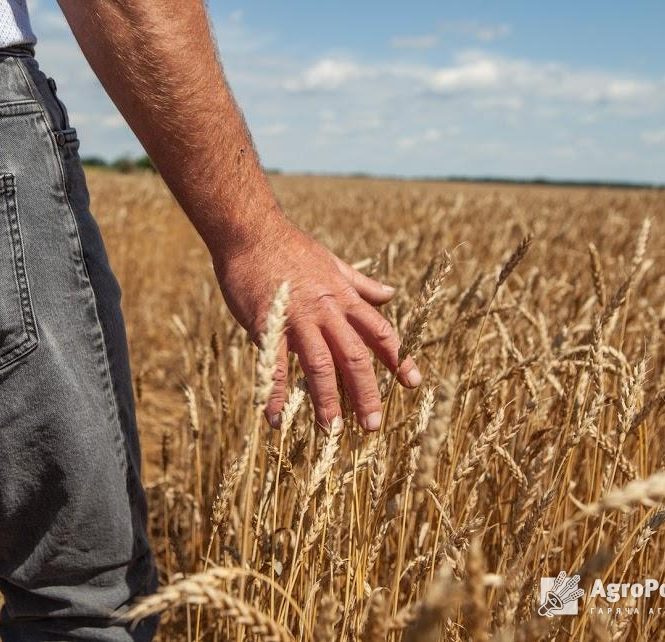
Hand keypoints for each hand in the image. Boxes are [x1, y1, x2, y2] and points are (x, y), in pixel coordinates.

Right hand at [213, 215, 422, 431]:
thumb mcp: (333, 263)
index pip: (379, 332)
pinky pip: (274, 365)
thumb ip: (361, 283)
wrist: (251, 232)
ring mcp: (297, 319)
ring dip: (327, 401)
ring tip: (333, 431)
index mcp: (343, 298)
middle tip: (373, 425)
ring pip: (320, 366)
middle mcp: (326, 311)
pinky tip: (276, 419)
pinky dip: (276, 394)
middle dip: (366, 393)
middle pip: (354, 357)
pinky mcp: (267, 324)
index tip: (413, 383)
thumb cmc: (290, 248)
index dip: (398, 358)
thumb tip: (390, 293)